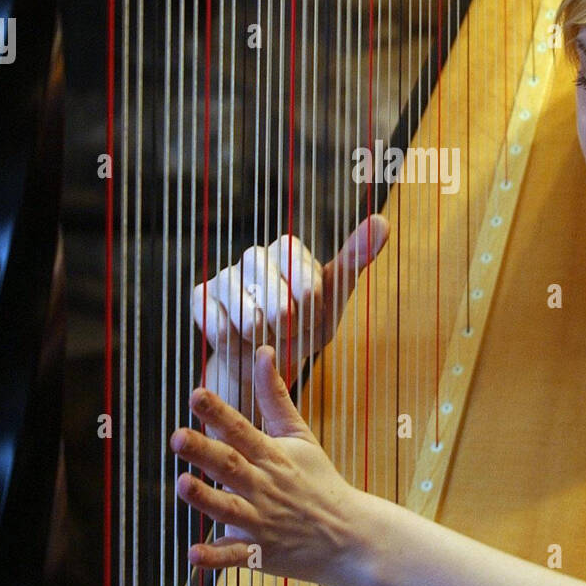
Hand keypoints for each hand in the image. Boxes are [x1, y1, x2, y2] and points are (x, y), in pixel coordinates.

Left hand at [171, 346, 370, 585]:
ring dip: (206, 498)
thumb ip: (275, 397)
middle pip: (231, 466)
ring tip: (182, 484)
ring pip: (229, 509)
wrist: (348, 536)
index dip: (219, 412)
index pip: (242, 430)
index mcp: (273, 456)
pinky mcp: (260, 554)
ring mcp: (262, 522)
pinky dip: (215, 558)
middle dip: (204, 451)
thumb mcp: (301, 436)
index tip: (197, 395)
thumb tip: (263, 351)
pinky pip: (235, 557)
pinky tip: (193, 554)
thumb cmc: (319, 480)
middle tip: (178, 437)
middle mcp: (265, 486)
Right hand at [192, 214, 388, 396]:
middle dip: (287, 324)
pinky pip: (220, 327)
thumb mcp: (335, 297)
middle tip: (289, 329)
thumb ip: (356, 258)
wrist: (266, 364)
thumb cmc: (305, 325)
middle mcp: (255, 256)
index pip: (301, 273)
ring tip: (268, 338)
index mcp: (288, 249)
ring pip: (246, 314)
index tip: (311, 310)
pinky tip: (241, 342)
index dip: (308, 303)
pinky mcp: (201, 299)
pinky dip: (236, 344)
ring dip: (263, 338)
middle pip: (274, 298)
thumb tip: (383, 221)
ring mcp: (225, 276)